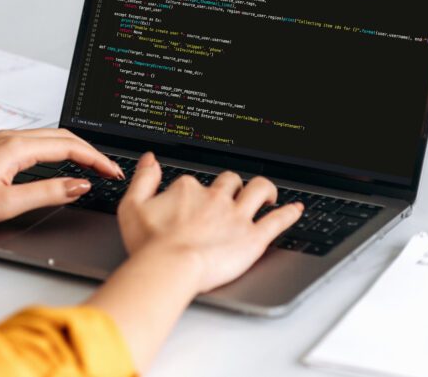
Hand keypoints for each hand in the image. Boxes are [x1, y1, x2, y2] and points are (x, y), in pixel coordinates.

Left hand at [0, 128, 124, 227]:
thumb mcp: (7, 203)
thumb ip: (48, 192)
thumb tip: (79, 185)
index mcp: (16, 147)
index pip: (69, 147)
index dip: (96, 159)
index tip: (113, 172)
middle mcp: (10, 137)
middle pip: (62, 136)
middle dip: (90, 151)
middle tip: (109, 170)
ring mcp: (1, 140)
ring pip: (48, 137)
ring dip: (73, 149)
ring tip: (91, 167)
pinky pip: (34, 142)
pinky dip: (56, 150)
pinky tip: (59, 163)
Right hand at [117, 152, 302, 293]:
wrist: (169, 267)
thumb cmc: (149, 244)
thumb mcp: (131, 206)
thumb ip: (143, 179)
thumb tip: (150, 159)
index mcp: (188, 189)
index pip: (194, 183)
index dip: (193, 193)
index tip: (190, 203)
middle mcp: (215, 198)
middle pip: (230, 182)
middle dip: (232, 185)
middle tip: (233, 194)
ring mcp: (236, 216)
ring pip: (258, 190)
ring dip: (265, 189)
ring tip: (269, 194)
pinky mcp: (253, 237)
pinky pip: (277, 221)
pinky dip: (289, 213)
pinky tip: (296, 209)